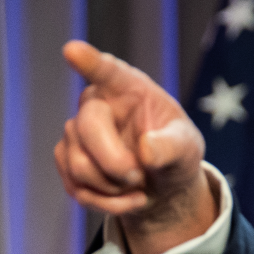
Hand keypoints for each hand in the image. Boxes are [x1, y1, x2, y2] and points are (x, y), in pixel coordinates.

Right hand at [54, 41, 216, 253]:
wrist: (159, 184)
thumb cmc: (174, 153)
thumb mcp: (187, 149)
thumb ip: (171, 147)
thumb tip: (146, 151)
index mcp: (128, 87)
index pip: (106, 71)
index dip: (89, 62)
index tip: (71, 50)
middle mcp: (96, 103)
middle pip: (86, 128)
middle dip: (115, 163)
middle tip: (140, 177)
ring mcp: (75, 131)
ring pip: (79, 165)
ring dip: (113, 188)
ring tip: (138, 186)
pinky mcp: (66, 159)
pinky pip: (76, 187)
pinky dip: (106, 202)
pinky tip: (126, 198)